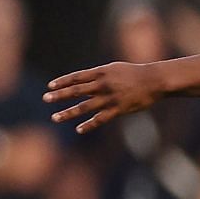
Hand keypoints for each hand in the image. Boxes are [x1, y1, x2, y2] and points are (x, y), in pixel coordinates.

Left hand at [44, 62, 165, 132]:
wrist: (153, 80)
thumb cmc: (133, 73)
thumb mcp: (113, 69)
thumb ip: (97, 77)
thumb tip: (81, 85)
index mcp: (101, 73)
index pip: (77, 77)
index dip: (63, 81)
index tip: (50, 86)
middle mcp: (103, 85)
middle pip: (76, 91)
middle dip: (59, 95)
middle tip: (46, 98)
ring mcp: (110, 98)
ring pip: (84, 106)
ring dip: (68, 112)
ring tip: (55, 117)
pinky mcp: (118, 109)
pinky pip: (100, 119)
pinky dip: (89, 125)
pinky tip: (78, 129)